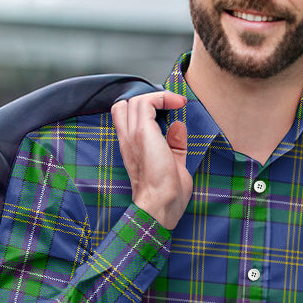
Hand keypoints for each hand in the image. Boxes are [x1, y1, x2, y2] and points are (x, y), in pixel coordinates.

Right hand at [111, 90, 190, 229]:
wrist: (160, 205)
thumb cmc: (167, 195)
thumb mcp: (174, 164)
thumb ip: (174, 145)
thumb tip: (178, 126)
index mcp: (131, 149)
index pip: (124, 118)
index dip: (144, 109)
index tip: (169, 110)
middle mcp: (127, 140)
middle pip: (124, 105)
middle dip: (147, 100)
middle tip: (169, 106)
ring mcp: (132, 136)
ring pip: (135, 100)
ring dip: (157, 97)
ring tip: (176, 103)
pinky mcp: (142, 133)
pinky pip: (146, 102)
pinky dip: (162, 98)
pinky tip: (177, 104)